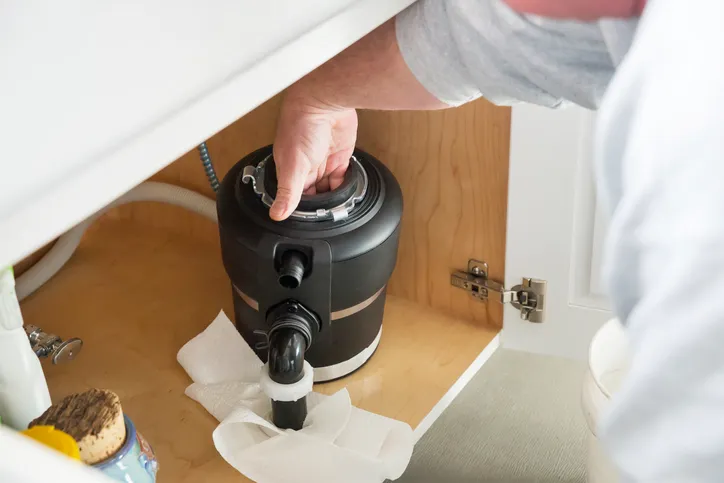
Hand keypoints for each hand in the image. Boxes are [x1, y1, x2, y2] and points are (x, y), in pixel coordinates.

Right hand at [270, 89, 357, 220]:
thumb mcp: (293, 165)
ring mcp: (323, 161)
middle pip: (313, 195)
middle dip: (319, 206)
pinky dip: (345, 186)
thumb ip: (288, 191)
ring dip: (333, 198)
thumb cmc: (301, 124)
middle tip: (326, 220)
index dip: (300, 211)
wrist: (325, 101)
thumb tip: (277, 213)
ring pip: (329, 188)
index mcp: (289, 169)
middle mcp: (306, 167)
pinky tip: (348, 196)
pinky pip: (343, 177)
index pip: (293, 197)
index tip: (308, 225)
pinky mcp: (340, 156)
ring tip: (338, 212)